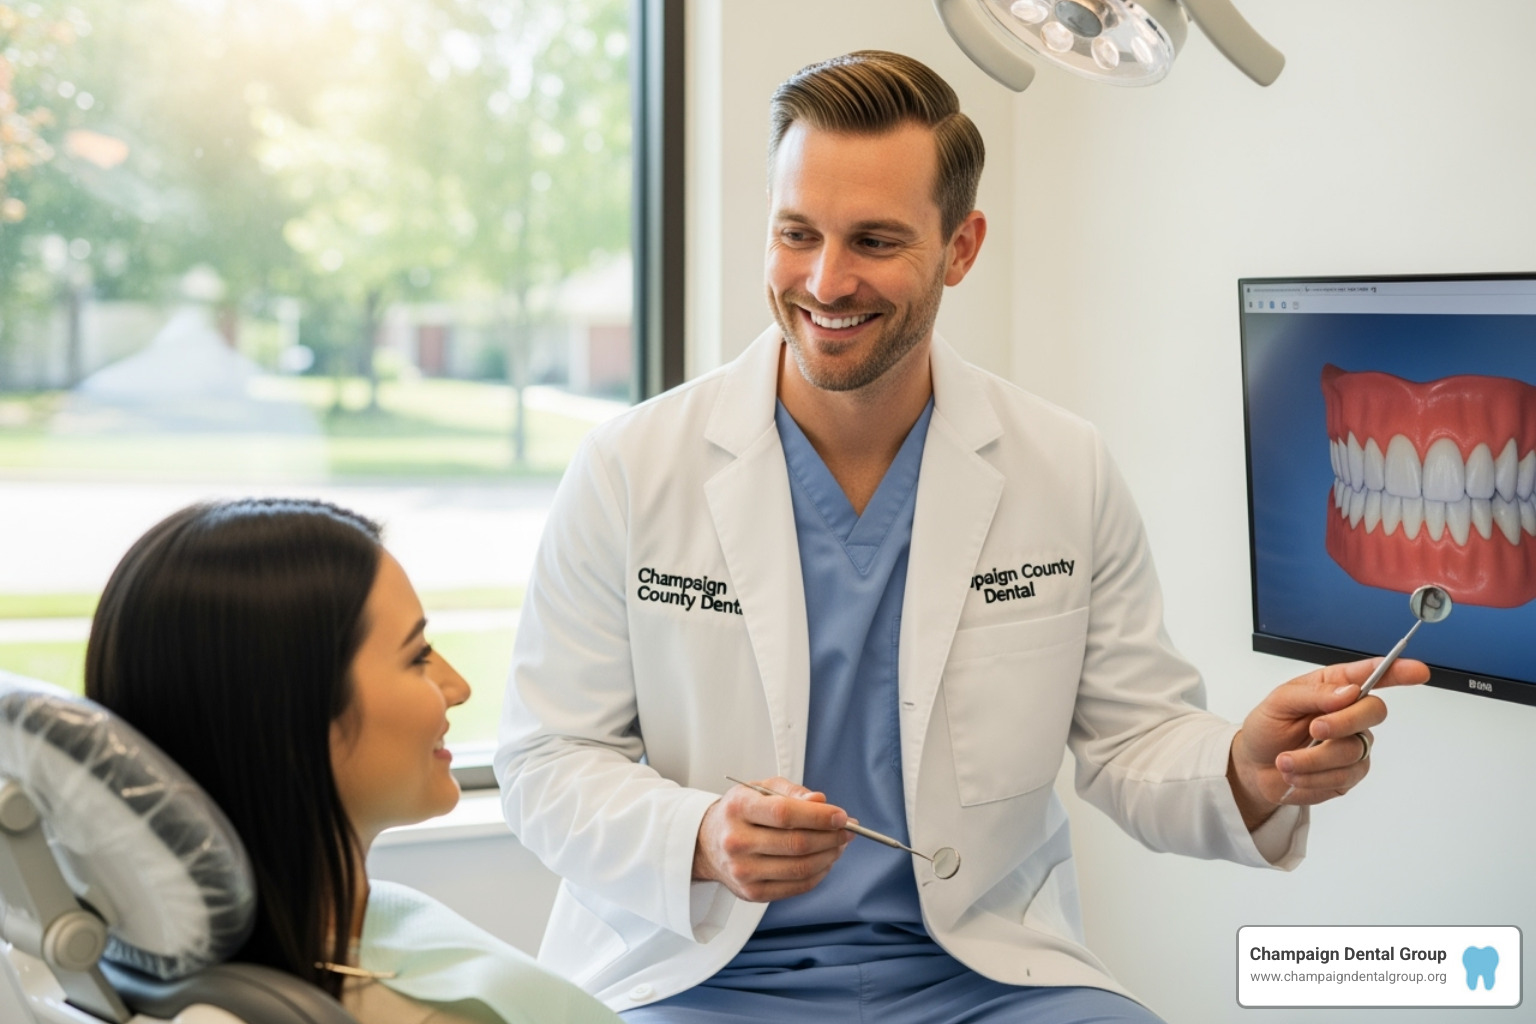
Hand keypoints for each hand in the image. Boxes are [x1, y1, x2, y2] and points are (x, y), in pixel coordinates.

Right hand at [692, 777, 852, 901]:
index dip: (819, 816)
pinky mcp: (751, 893)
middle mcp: (736, 841)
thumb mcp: (761, 789)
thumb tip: (821, 802)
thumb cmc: (741, 812)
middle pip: (796, 844)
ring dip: (829, 856)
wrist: (707, 844)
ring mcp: (742, 871)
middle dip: (831, 837)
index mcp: (738, 808)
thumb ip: (793, 792)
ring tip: (839, 845)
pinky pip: (797, 886)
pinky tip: (825, 861)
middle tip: (849, 830)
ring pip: (800, 868)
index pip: (785, 814)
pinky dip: (819, 874)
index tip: (842, 816)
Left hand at [1228, 657, 1429, 828]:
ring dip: (1313, 759)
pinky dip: (1312, 778)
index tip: (1416, 670)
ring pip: (1353, 751)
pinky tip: (1294, 775)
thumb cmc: (1267, 727)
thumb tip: (1347, 692)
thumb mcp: (1279, 702)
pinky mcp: (1349, 775)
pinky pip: (1342, 777)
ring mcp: (1353, 745)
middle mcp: (1349, 715)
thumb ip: (1313, 693)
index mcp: (1334, 687)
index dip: (1399, 672)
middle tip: (1314, 730)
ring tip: (1285, 762)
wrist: (1254, 767)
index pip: (1372, 675)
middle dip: (1343, 722)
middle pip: (1374, 712)